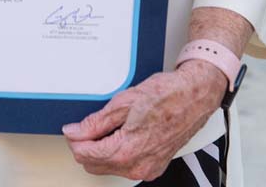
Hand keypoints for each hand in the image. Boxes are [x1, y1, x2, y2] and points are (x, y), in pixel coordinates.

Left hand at [62, 62, 226, 180]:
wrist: (193, 97)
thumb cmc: (164, 95)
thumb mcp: (123, 102)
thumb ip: (96, 122)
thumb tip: (75, 132)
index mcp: (127, 150)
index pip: (86, 155)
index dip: (75, 140)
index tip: (72, 129)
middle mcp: (137, 166)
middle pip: (95, 165)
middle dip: (86, 147)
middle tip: (87, 126)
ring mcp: (147, 169)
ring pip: (110, 168)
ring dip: (101, 151)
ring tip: (107, 126)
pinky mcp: (154, 167)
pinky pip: (126, 166)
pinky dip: (117, 154)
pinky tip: (121, 134)